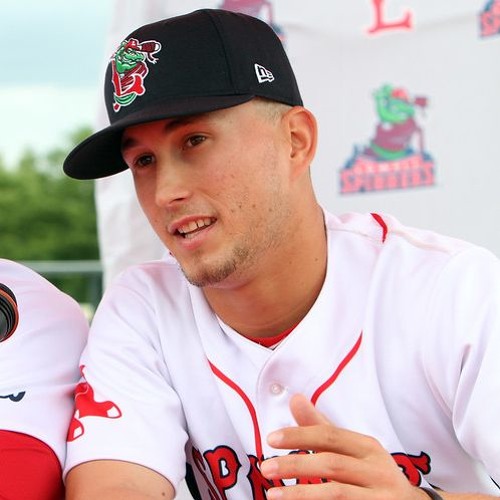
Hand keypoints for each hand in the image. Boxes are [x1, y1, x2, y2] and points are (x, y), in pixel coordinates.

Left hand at [260, 393, 426, 498]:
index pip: (330, 435)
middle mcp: (377, 470)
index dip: (300, 435)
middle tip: (265, 468)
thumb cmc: (372, 474)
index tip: (270, 439)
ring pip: (337, 493)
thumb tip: (295, 398)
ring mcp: (381, 497)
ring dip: (302, 494)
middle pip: (332, 464)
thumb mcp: (352, 449)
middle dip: (295, 465)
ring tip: (272, 495)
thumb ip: (321, 428)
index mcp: (368, 447)